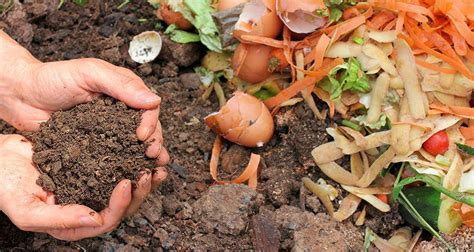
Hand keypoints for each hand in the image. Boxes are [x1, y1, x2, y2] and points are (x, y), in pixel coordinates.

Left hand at [0, 30, 168, 164]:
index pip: (149, 109)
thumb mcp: (89, 73)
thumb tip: (155, 100)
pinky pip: (113, 157)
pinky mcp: (95, 147)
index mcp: (124, 92)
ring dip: (145, 158)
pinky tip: (131, 176)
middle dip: (154, 143)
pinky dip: (124, 167)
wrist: (21, 96)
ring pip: (134, 145)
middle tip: (152, 156)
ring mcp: (109, 131)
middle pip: (148, 129)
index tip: (143, 137)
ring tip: (152, 170)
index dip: (151, 124)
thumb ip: (121, 85)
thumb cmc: (52, 78)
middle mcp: (120, 112)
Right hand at [0, 134, 166, 240]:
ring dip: (143, 178)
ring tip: (155, 163)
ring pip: (125, 188)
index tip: (126, 183)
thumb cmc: (6, 186)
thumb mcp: (27, 209)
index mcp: (73, 223)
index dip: (120, 205)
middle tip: (149, 172)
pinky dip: (131, 159)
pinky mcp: (93, 167)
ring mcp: (91, 187)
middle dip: (140, 191)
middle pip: (122, 207)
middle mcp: (86, 207)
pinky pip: (117, 166)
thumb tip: (95, 220)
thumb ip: (59, 219)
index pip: (106, 221)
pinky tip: (141, 150)